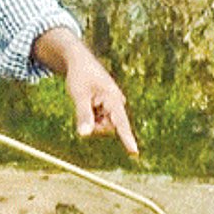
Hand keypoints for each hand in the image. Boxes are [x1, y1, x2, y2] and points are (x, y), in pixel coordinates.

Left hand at [33, 28, 138, 155]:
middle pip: (107, 127)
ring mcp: (113, 106)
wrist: (80, 61)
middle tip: (85, 105)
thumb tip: (84, 135)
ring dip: (93, 120)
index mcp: (113, 98)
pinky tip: (89, 102)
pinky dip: (92, 116)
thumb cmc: (79, 75)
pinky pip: (99, 120)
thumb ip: (83, 115)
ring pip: (103, 125)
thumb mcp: (79, 95)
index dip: (127, 138)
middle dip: (95, 124)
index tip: (134, 152)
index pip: (121, 122)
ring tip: (87, 100)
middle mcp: (117, 103)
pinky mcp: (108, 108)